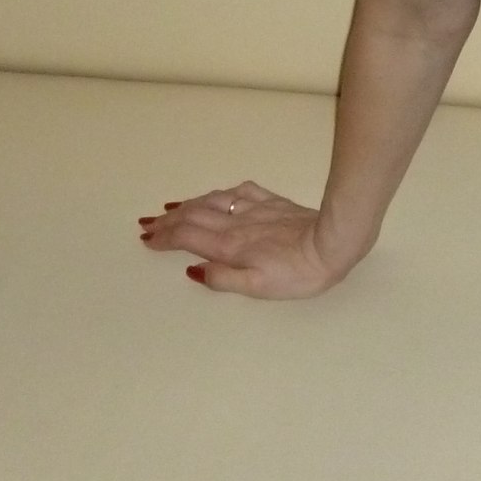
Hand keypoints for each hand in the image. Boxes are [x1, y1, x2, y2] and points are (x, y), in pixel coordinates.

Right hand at [137, 181, 345, 299]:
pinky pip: (239, 192)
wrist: (333, 243)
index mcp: (230, 246)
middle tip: (148, 224)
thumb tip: (192, 269)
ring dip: (187, 205)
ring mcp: (254, 209)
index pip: (187, 237)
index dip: (164, 237)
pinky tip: (217, 196)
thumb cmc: (298, 274)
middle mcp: (236, 224)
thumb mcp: (258, 288)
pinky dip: (219, 193)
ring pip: (212, 201)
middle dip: (167, 221)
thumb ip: (223, 279)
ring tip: (170, 209)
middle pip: (193, 216)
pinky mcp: (272, 202)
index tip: (147, 239)